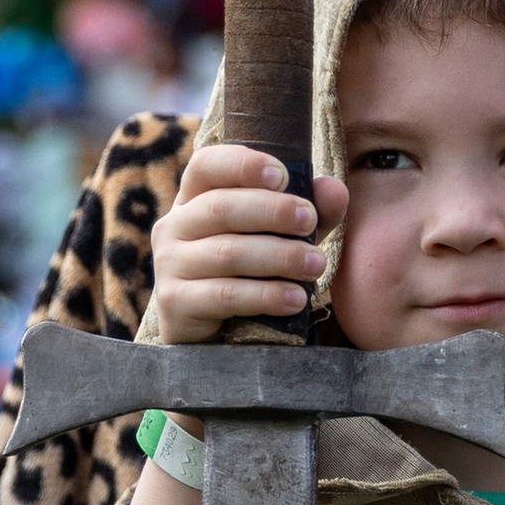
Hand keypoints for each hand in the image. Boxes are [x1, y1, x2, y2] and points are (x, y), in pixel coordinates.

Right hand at [149, 144, 348, 346]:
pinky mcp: (174, 303)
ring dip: (279, 256)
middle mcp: (174, 226)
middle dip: (272, 211)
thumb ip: (306, 214)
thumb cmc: (249, 276)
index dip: (243, 164)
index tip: (282, 176)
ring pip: (228, 253)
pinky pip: (225, 295)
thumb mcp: (280, 239)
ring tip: (316, 265)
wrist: (214, 340)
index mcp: (193, 199)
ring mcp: (169, 265)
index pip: (207, 166)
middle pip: (221, 207)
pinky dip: (266, 295)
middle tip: (310, 220)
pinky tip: (296, 299)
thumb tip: (335, 189)